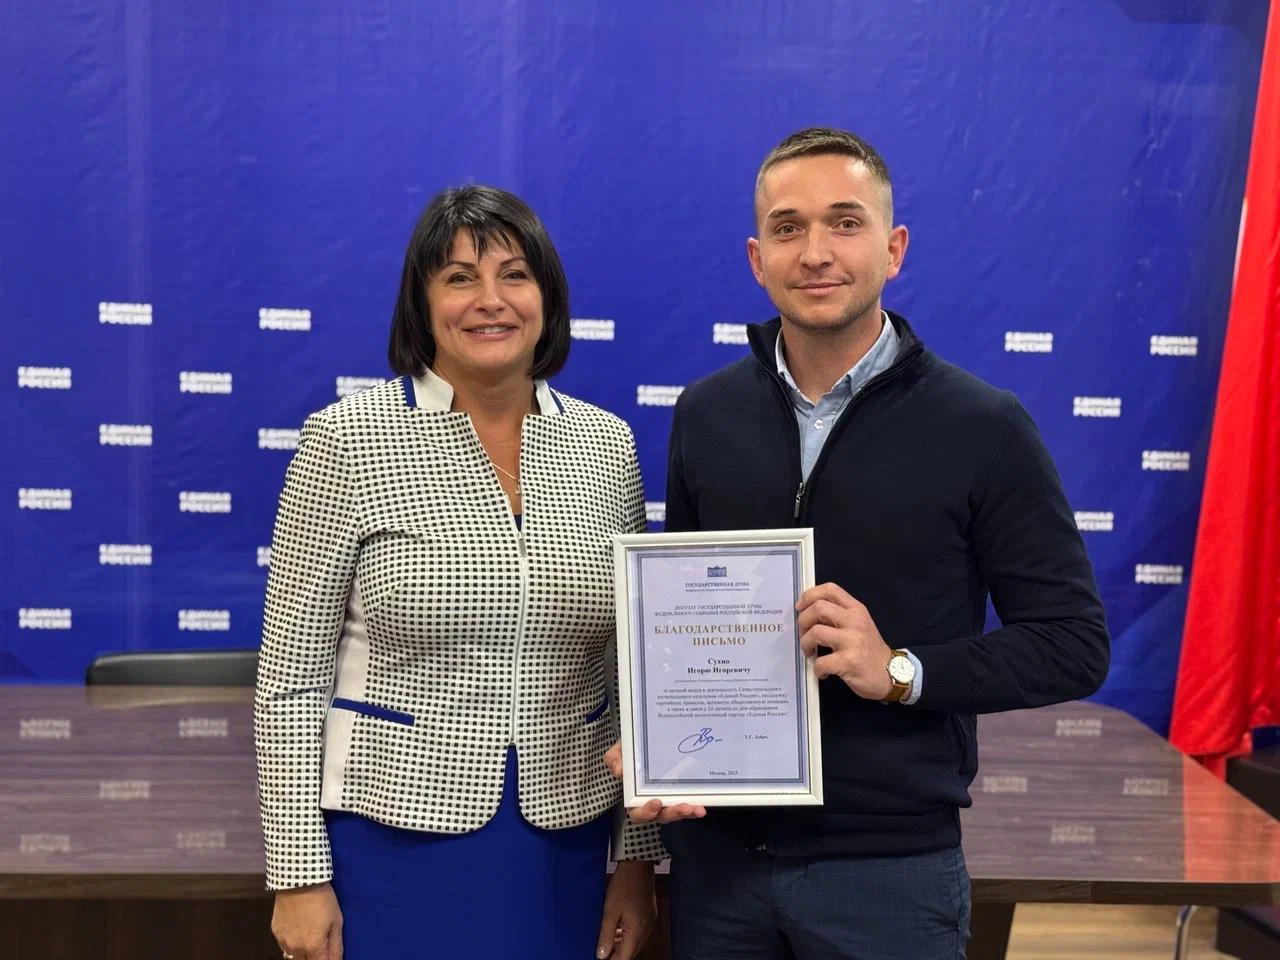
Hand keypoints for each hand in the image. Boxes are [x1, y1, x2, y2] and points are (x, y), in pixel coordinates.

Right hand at [272, 882, 342, 959]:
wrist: (299, 881)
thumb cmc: (322, 900)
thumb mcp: (337, 921)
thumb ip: (336, 946)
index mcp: (313, 947)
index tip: (330, 955)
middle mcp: (296, 948)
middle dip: (314, 958)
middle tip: (320, 944)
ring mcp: (283, 941)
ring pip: (293, 956)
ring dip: (302, 953)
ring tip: (309, 936)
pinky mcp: (275, 932)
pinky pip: (284, 945)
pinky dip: (292, 943)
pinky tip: (298, 929)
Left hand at [596, 860, 655, 958]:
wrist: (638, 865)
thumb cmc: (623, 885)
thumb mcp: (610, 911)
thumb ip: (606, 935)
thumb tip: (602, 955)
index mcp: (637, 930)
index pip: (626, 957)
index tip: (601, 959)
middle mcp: (647, 929)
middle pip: (633, 951)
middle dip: (618, 955)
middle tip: (603, 953)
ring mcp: (650, 921)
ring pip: (636, 943)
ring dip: (623, 946)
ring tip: (608, 944)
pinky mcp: (650, 914)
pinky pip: (640, 932)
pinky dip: (629, 936)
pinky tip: (619, 931)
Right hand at [604, 742, 706, 823]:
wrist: (645, 741)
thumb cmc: (631, 750)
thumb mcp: (620, 750)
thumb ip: (614, 757)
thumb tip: (619, 770)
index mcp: (634, 796)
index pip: (637, 812)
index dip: (646, 812)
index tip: (656, 802)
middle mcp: (651, 803)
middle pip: (660, 816)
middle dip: (673, 813)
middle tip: (685, 807)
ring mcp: (666, 800)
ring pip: (675, 813)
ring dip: (686, 812)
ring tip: (698, 809)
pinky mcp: (679, 795)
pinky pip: (686, 805)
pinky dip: (694, 807)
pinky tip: (702, 806)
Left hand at [796, 582, 893, 699]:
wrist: (891, 673)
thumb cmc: (870, 649)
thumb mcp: (859, 624)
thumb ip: (838, 615)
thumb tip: (809, 612)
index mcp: (856, 609)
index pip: (830, 589)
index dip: (809, 595)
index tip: (800, 607)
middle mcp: (855, 621)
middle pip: (818, 608)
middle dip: (803, 621)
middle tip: (804, 634)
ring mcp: (852, 641)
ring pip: (815, 632)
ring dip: (805, 644)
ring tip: (810, 653)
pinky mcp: (848, 662)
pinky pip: (820, 662)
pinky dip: (816, 668)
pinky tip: (823, 671)